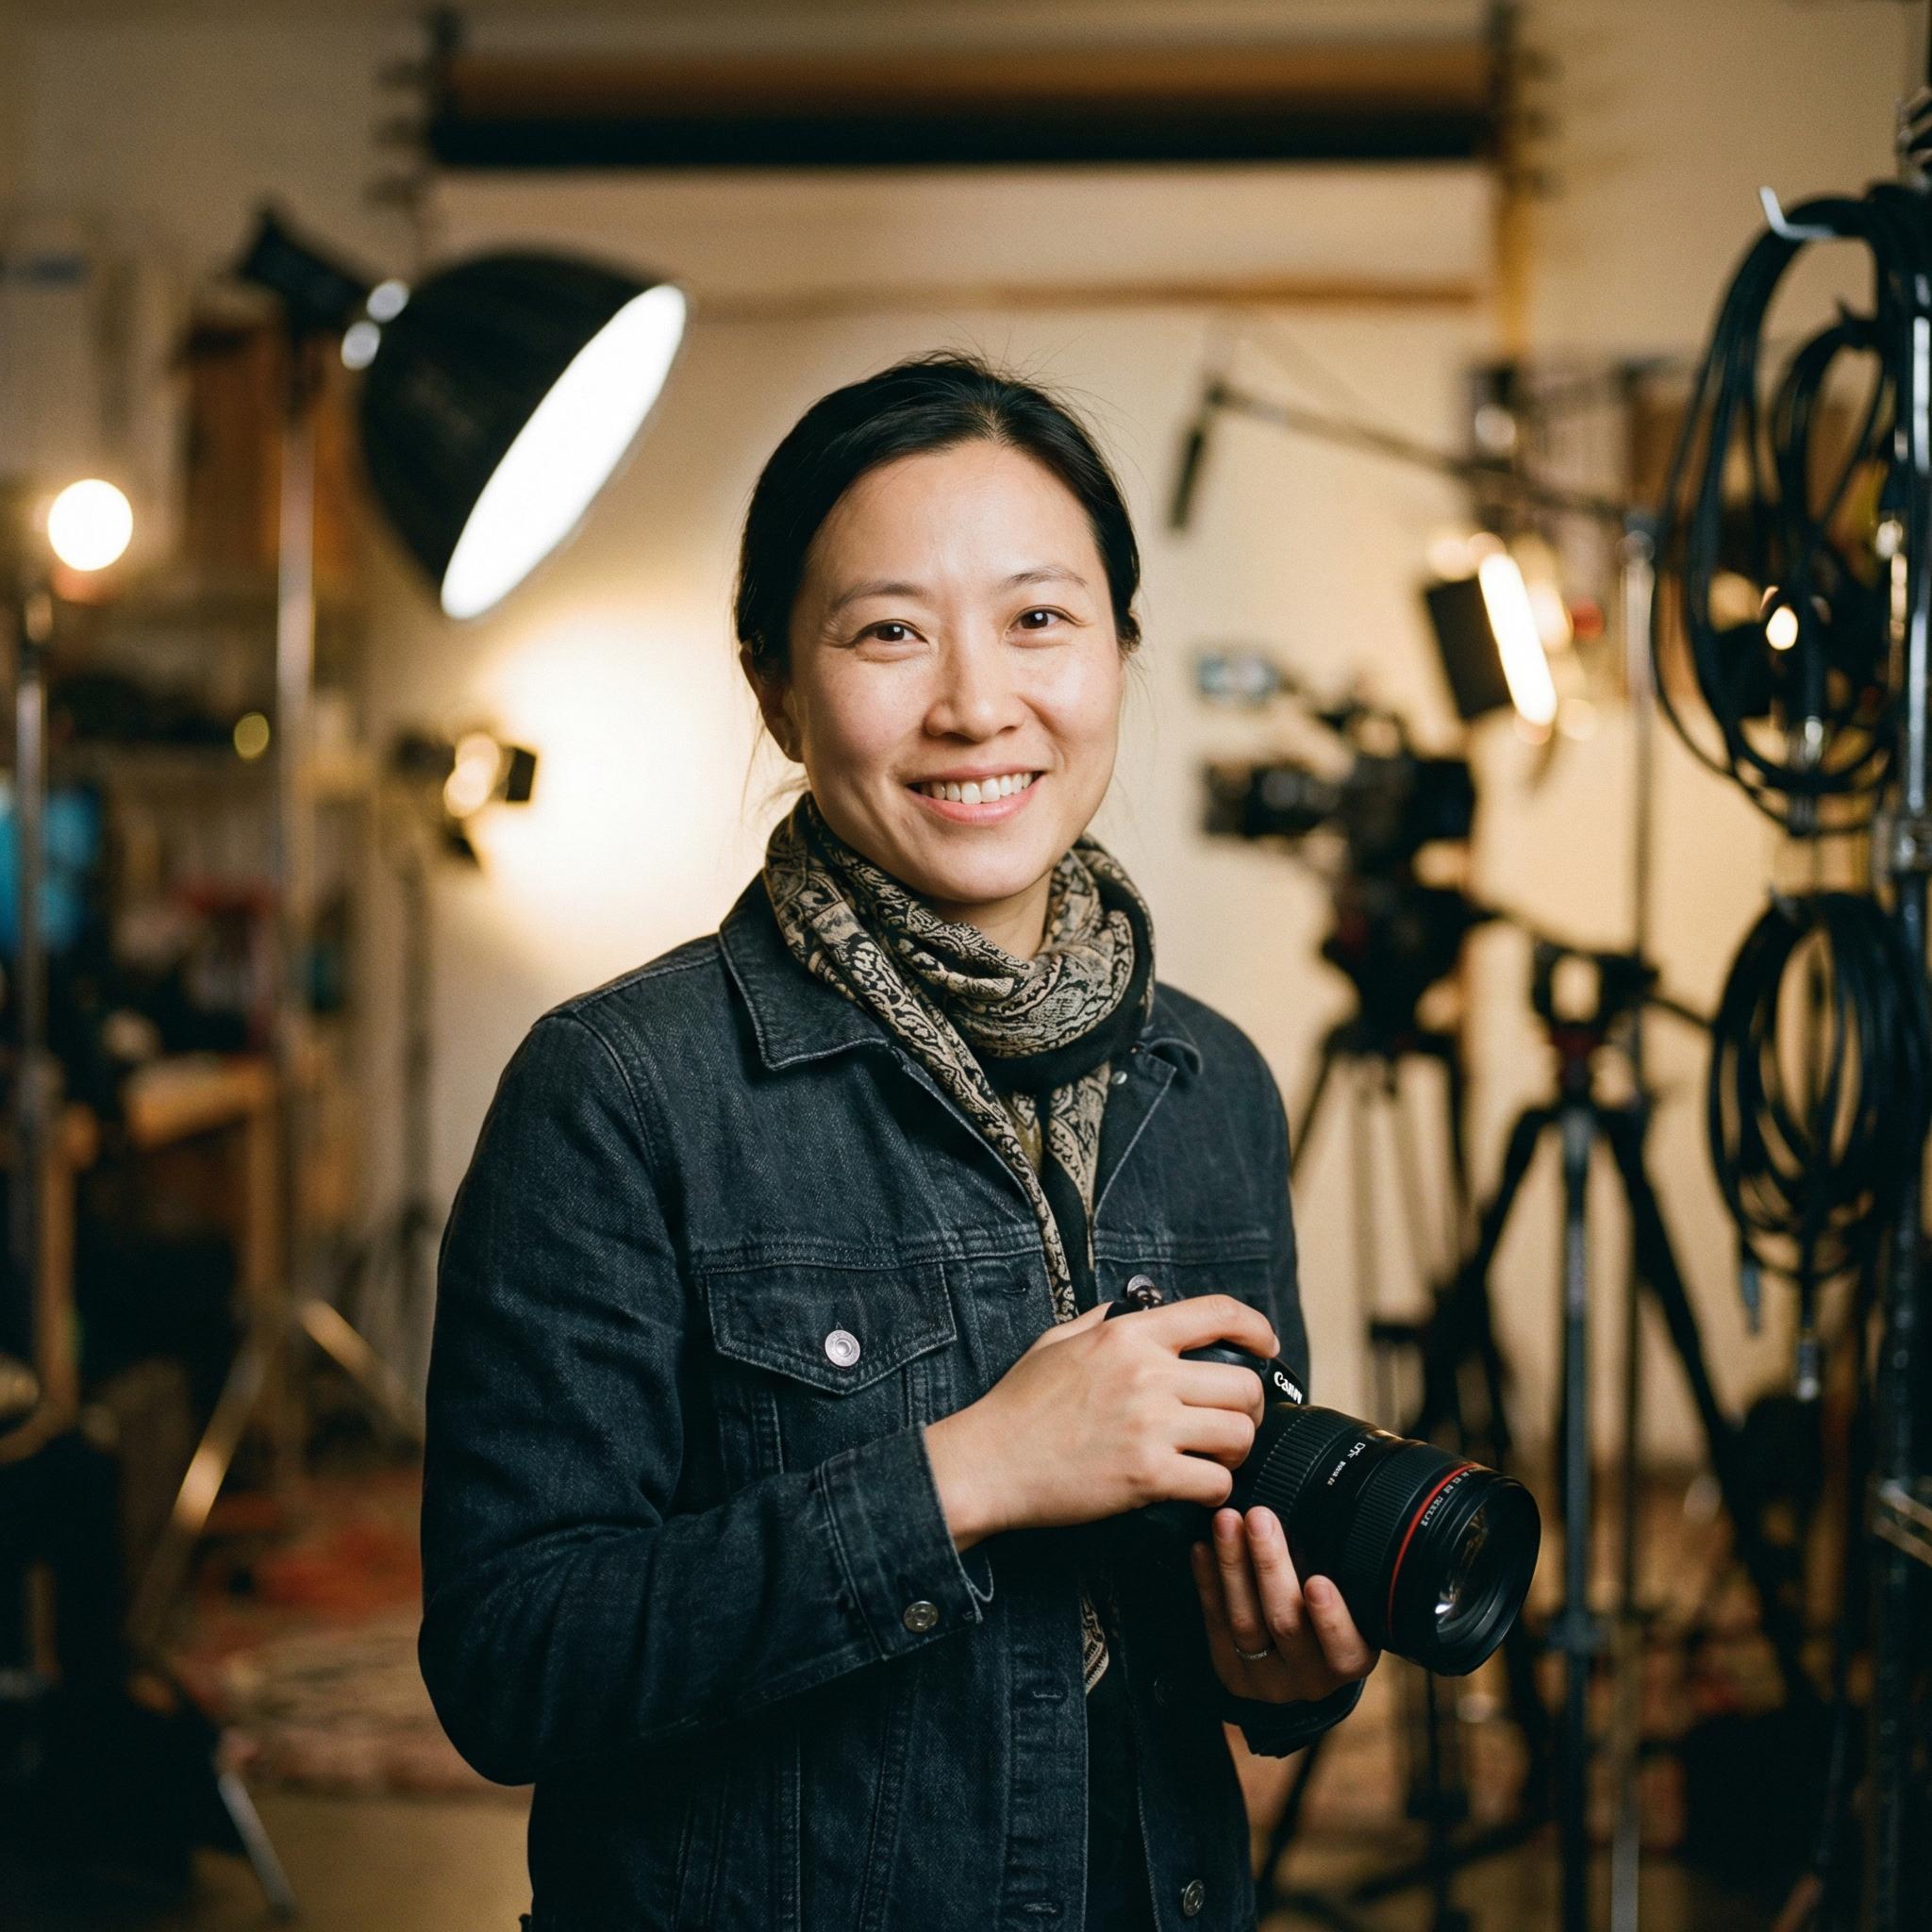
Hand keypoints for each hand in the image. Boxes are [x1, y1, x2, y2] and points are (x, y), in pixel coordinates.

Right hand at [923, 1294, 1278, 1549]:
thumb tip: (1137, 1310)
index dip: (1256, 1328)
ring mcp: (1150, 1425)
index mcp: (1128, 1334)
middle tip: (1233, 1423)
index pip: (1218, 1314)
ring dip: (1236, 1451)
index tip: (1267, 1346)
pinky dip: (1215, 1490)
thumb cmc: (1018, 1406)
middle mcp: (1147, 1373)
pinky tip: (1195, 1488)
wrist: (988, 1462)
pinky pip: (1217, 1482)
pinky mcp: (1148, 1475)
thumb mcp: (1058, 1340)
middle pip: (1244, 1385)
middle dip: (1250, 1407)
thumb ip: (1103, 1320)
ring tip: (1216, 1458)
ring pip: (1239, 1434)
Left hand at [1191, 1504, 1378, 1704]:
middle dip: (1270, 1565)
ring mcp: (1267, 1679)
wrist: (1302, 1657)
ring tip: (1226, 1521)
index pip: (1343, 1647)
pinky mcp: (1231, 1671)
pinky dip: (1208, 1581)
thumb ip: (1340, 1570)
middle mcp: (1311, 1678)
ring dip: (1232, 1565)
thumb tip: (1319, 1510)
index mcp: (1351, 1659)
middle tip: (1259, 1517)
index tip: (1317, 1582)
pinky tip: (1202, 1548)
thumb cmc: (1335, 1611)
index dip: (1330, 1618)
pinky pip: (1216, 1623)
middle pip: (1286, 1623)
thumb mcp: (1352, 1599)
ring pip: (1244, 1622)